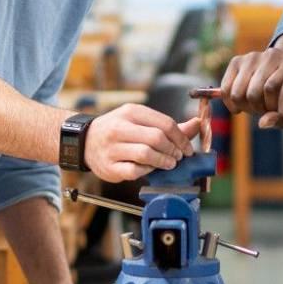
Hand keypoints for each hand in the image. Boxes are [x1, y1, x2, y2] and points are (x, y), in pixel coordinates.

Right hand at [84, 104, 203, 182]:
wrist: (85, 142)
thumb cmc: (118, 131)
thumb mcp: (140, 121)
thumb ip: (168, 125)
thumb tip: (198, 123)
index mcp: (131, 112)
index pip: (165, 123)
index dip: (181, 138)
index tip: (187, 149)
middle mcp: (119, 127)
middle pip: (157, 138)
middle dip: (173, 150)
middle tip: (178, 157)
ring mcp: (112, 148)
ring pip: (146, 154)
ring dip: (163, 162)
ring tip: (168, 164)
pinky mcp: (109, 167)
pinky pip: (134, 171)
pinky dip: (146, 171)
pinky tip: (149, 169)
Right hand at [218, 48, 282, 128]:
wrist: (280, 75)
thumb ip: (278, 119)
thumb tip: (261, 123)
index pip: (278, 99)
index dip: (277, 114)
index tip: (280, 114)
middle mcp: (274, 57)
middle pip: (254, 94)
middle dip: (256, 109)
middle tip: (263, 110)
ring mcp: (254, 56)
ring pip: (239, 93)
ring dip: (243, 106)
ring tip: (253, 106)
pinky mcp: (237, 60)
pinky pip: (226, 88)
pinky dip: (229, 102)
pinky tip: (239, 104)